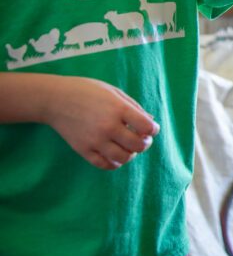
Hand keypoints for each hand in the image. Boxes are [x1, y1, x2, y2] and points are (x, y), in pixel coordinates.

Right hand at [44, 76, 158, 169]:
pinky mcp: (83, 150)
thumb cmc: (87, 91)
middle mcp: (108, 126)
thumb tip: (151, 121)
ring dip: (131, 154)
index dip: (154, 130)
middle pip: (138, 145)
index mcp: (118, 109)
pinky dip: (114, 162)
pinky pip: (104, 164)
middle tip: (142, 138)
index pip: (147, 127)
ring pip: (123, 158)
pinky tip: (115, 154)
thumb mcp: (114, 92)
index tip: (151, 128)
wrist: (55, 99)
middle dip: (145, 143)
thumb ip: (134, 107)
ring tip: (128, 146)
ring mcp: (95, 140)